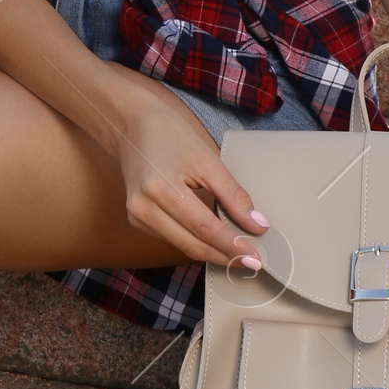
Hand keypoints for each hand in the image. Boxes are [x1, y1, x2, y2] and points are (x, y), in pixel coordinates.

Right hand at [106, 77, 267, 267]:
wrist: (132, 126)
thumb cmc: (169, 136)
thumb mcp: (207, 160)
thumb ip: (232, 195)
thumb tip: (256, 224)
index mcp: (160, 188)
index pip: (204, 228)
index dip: (231, 246)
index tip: (254, 258)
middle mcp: (143, 207)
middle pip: (192, 244)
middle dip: (224, 255)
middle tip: (251, 262)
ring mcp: (136, 216)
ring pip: (182, 245)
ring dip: (211, 251)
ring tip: (237, 252)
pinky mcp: (136, 219)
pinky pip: (171, 238)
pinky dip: (194, 240)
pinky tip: (212, 239)